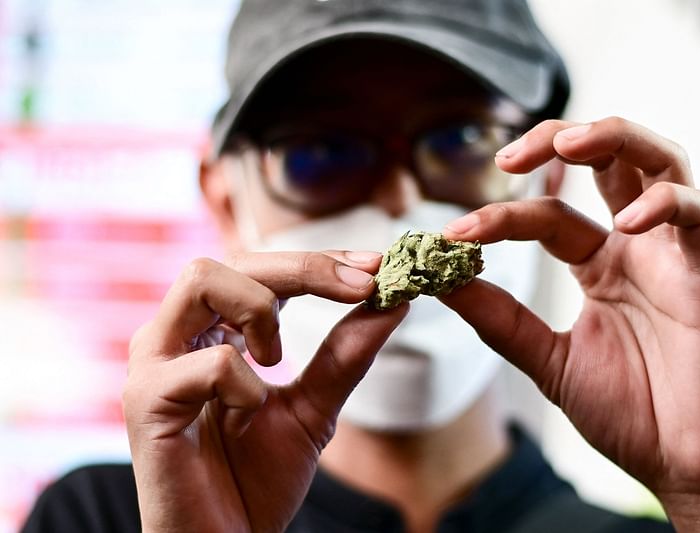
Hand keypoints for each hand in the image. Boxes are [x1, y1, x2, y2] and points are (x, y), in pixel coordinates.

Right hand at [123, 251, 407, 532]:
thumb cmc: (256, 479)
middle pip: (233, 259)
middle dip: (305, 267)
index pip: (261, 268)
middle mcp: (175, 336)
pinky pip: (208, 361)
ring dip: (261, 309)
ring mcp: (155, 364)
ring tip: (277, 358)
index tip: (375, 266)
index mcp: (210, 332)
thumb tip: (394, 302)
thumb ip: (346, 354)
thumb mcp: (315, 407)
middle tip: (361, 286)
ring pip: (203, 278)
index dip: (318, 259)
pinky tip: (248, 412)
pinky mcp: (145, 400)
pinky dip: (245, 383)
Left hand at [440, 118, 699, 530]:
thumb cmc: (628, 412)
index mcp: (600, 264)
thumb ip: (498, 317)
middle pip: (608, 160)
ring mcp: (675, 256)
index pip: (547, 216)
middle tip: (507, 155)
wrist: (682, 467)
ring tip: (566, 142)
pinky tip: (625, 220)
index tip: (451, 235)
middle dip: (559, 140)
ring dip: (615, 138)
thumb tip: (438, 279)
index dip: (500, 217)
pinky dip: (665, 203)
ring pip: (661, 162)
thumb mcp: (547, 358)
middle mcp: (637, 249)